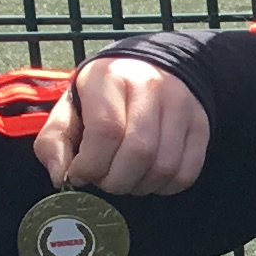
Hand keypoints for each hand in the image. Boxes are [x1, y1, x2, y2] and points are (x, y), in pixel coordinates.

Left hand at [39, 54, 211, 195]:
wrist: (152, 68)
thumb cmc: (105, 95)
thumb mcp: (70, 107)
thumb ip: (55, 141)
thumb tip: (61, 176)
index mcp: (111, 78)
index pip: (106, 130)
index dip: (91, 164)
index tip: (81, 175)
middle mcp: (152, 88)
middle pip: (139, 151)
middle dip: (115, 180)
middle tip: (104, 180)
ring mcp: (182, 107)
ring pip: (164, 166)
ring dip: (139, 186)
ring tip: (125, 179)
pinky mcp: (201, 126)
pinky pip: (186, 172)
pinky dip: (164, 187)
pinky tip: (148, 178)